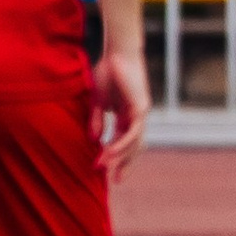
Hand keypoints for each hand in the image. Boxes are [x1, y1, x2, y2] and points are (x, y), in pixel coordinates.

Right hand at [92, 48, 150, 183]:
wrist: (117, 54)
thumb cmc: (107, 72)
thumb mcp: (97, 101)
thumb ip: (97, 120)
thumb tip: (95, 139)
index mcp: (126, 115)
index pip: (125, 141)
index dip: (118, 157)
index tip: (107, 172)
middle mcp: (136, 117)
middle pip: (134, 147)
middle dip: (124, 164)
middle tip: (117, 181)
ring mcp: (140, 113)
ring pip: (133, 142)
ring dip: (118, 156)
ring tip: (103, 167)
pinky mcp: (141, 108)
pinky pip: (132, 132)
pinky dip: (121, 143)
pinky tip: (109, 152)